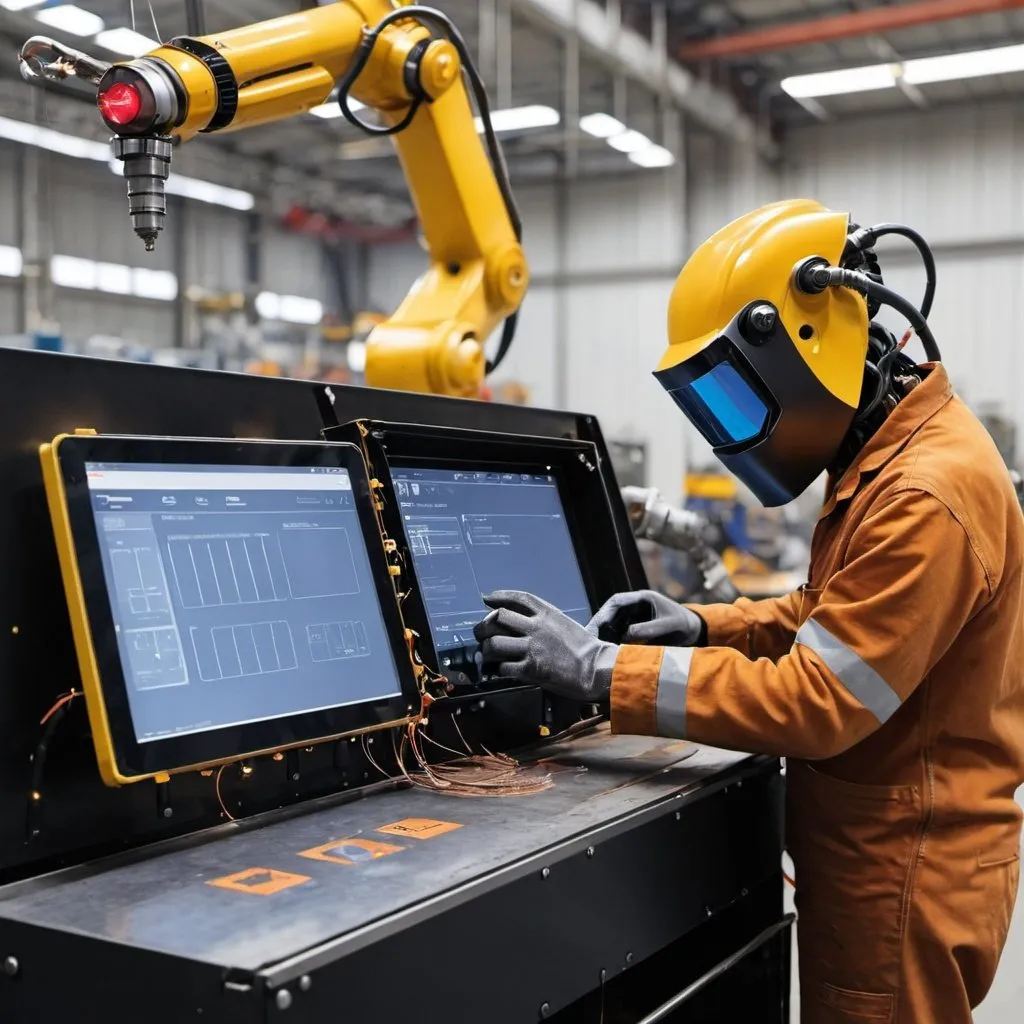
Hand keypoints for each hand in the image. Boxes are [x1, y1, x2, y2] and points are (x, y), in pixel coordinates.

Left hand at [473, 590, 617, 702]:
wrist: (595, 669)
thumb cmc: (584, 647)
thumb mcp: (564, 623)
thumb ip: (543, 620)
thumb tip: (520, 621)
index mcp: (547, 613)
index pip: (517, 598)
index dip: (499, 596)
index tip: (487, 599)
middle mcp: (536, 627)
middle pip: (498, 618)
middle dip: (483, 626)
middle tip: (480, 634)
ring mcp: (532, 648)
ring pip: (495, 643)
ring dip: (486, 649)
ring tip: (487, 654)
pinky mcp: (531, 669)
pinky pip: (504, 667)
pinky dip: (499, 669)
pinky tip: (502, 669)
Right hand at [587, 589, 703, 645]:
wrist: (695, 632)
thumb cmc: (684, 625)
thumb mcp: (668, 625)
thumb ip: (649, 628)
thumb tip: (626, 635)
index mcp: (643, 599)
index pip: (617, 601)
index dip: (605, 612)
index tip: (598, 624)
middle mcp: (635, 607)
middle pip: (611, 612)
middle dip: (600, 623)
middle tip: (590, 637)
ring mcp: (635, 618)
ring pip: (613, 624)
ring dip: (604, 633)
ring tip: (595, 646)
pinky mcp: (636, 630)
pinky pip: (619, 633)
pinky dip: (612, 641)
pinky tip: (607, 650)